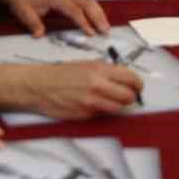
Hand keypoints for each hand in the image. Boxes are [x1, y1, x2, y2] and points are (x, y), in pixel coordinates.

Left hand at [0, 0, 109, 36]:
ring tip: (106, 27)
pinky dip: (94, 9)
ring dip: (99, 13)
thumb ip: (33, 23)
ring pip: (89, 1)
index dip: (83, 21)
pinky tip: (99, 18)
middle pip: (87, 4)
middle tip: (105, 32)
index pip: (74, 10)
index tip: (90, 33)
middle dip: (97, 17)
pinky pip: (85, 0)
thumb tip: (39, 35)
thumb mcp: (23, 12)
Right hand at [0, 60, 144, 119]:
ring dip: (119, 106)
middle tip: (129, 96)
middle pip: (128, 96)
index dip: (138, 84)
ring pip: (118, 108)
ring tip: (112, 101)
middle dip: (131, 97)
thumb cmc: (61, 74)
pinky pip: (102, 114)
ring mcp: (92, 101)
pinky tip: (95, 105)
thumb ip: (106, 72)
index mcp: (100, 69)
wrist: (40, 85)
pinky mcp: (85, 114)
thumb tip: (123, 79)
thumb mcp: (86, 65)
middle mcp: (98, 85)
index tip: (138, 86)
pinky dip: (102, 111)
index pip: (131, 78)